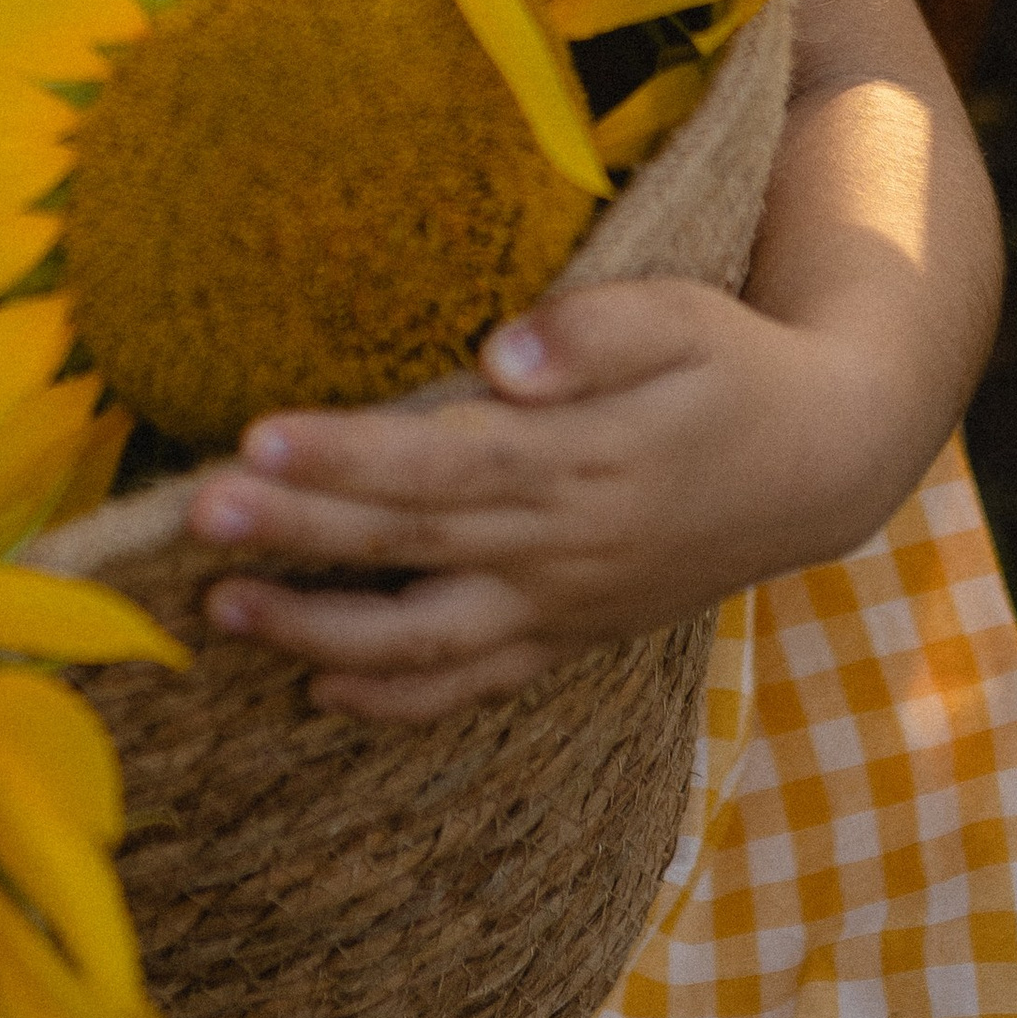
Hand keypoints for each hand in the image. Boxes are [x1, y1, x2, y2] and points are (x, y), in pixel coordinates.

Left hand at [184, 277, 927, 725]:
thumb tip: (503, 356)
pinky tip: (318, 689)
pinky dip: (394, 700)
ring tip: (221, 609)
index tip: (255, 442)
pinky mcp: (566, 635)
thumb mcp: (683, 317)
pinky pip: (473, 684)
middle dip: (297, 539)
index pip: (440, 464)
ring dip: (318, 633)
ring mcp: (560, 604)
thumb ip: (596, 330)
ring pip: (426, 640)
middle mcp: (560, 547)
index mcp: (580, 462)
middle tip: (195, 519)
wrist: (821, 462)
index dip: (346, 460)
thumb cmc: (730, 365)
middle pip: (409, 548)